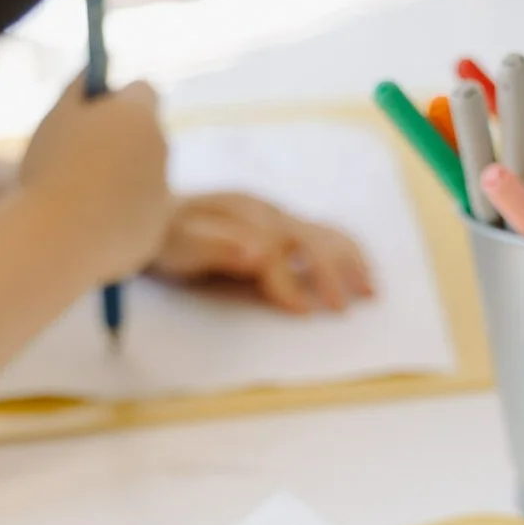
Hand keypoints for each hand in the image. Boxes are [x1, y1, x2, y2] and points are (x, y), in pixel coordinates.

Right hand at [18, 75, 170, 283]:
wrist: (56, 238)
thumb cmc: (50, 170)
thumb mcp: (55, 119)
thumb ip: (76, 89)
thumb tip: (91, 71)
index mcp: (138, 115)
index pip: (143, 90)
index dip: (119, 97)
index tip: (95, 107)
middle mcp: (161, 149)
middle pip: (146, 135)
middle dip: (120, 140)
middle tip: (80, 152)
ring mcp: (161, 192)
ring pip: (141, 178)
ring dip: (118, 180)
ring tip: (74, 196)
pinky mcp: (154, 230)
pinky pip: (135, 216)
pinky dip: (117, 217)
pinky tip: (84, 227)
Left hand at [150, 191, 374, 312]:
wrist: (153, 214)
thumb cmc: (164, 237)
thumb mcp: (179, 246)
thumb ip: (217, 249)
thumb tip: (259, 254)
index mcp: (243, 215)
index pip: (275, 250)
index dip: (290, 283)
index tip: (304, 314)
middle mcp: (266, 211)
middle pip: (309, 237)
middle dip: (330, 273)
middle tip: (342, 309)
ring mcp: (277, 215)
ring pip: (323, 233)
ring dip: (349, 260)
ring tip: (370, 290)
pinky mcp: (282, 223)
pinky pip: (322, 234)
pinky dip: (345, 252)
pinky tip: (358, 271)